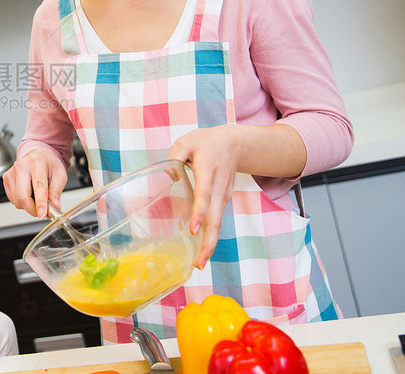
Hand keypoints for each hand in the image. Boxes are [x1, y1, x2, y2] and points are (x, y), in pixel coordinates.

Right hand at [2, 148, 67, 217]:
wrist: (38, 155)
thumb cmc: (48, 164)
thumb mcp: (60, 174)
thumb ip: (56, 191)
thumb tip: (54, 206)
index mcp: (37, 163)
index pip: (38, 187)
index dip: (40, 203)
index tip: (42, 214)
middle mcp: (21, 166)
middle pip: (22, 196)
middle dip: (32, 209)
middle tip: (41, 211)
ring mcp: (11, 172)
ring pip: (16, 200)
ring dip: (27, 205)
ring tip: (36, 196)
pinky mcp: (6, 178)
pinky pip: (12, 199)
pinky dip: (21, 201)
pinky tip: (28, 193)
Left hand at [168, 125, 240, 269]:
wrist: (236, 144)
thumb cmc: (207, 143)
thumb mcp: (187, 141)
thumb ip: (175, 157)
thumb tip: (169, 176)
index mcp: (208, 171)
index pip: (204, 195)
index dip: (199, 213)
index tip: (193, 230)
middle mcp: (219, 187)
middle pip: (215, 218)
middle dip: (208, 242)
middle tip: (199, 263)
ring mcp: (224, 195)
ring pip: (217, 222)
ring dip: (210, 243)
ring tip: (199, 264)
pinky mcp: (223, 200)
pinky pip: (216, 220)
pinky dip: (211, 235)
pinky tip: (201, 249)